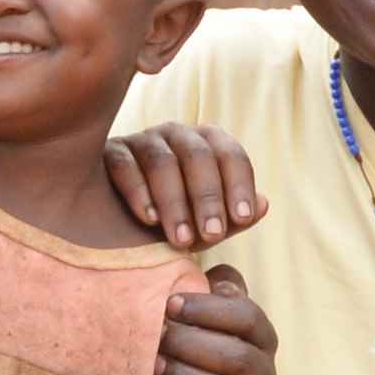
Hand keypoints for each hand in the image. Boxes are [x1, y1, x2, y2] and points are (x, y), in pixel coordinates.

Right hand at [105, 120, 267, 252]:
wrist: (122, 226)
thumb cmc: (174, 221)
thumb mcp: (206, 224)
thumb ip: (233, 217)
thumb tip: (264, 204)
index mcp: (208, 144)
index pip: (230, 154)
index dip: (239, 185)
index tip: (243, 217)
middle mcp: (177, 134)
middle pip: (198, 156)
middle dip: (207, 198)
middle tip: (212, 236)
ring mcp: (142, 140)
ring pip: (162, 163)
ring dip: (174, 203)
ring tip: (181, 240)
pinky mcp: (110, 152)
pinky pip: (125, 166)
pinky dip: (139, 193)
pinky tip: (149, 220)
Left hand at [153, 266, 276, 374]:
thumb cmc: (202, 344)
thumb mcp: (212, 312)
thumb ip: (218, 288)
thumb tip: (219, 280)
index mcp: (263, 337)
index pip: (247, 318)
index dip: (209, 309)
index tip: (170, 304)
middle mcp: (267, 373)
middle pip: (238, 357)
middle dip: (193, 345)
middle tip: (159, 337)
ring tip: (156, 368)